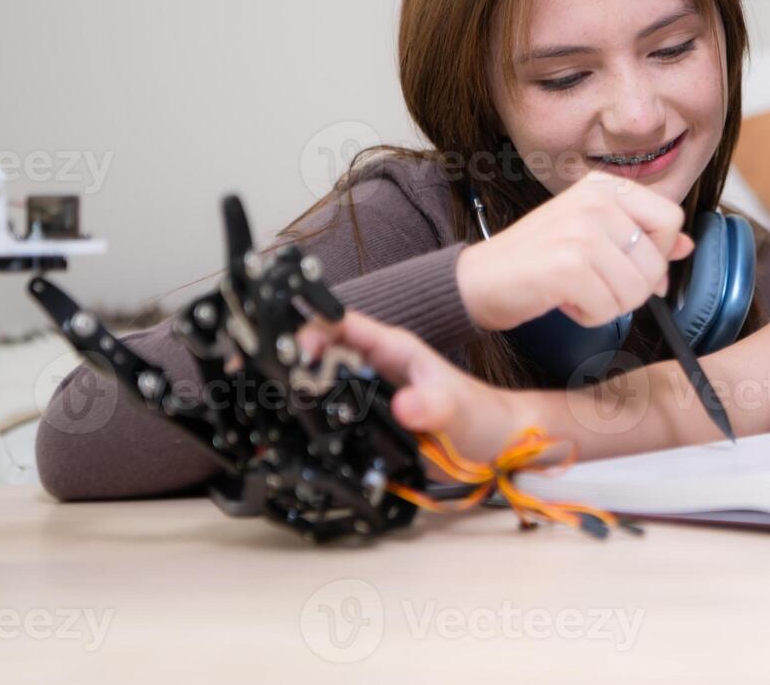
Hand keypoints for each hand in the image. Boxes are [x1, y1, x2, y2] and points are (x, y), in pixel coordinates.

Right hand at [297, 310, 527, 462]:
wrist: (493, 446)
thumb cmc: (479, 416)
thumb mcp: (456, 410)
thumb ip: (432, 406)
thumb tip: (405, 406)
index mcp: (394, 348)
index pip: (342, 323)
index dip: (312, 329)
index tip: (291, 351)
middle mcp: (376, 367)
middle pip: (321, 352)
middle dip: (294, 363)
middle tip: (276, 385)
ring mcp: (369, 394)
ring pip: (321, 384)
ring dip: (300, 393)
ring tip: (279, 408)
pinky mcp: (367, 423)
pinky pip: (331, 417)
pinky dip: (314, 423)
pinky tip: (301, 435)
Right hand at [455, 170, 694, 331]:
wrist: (477, 280)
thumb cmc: (535, 261)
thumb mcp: (592, 237)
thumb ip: (641, 237)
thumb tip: (687, 246)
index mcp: (603, 186)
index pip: (670, 219)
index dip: (658, 254)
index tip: (629, 265)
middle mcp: (594, 201)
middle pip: (656, 262)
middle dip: (632, 289)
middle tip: (594, 284)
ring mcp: (580, 231)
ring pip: (636, 290)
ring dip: (609, 305)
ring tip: (576, 290)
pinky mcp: (567, 266)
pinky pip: (608, 309)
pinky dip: (588, 317)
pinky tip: (562, 300)